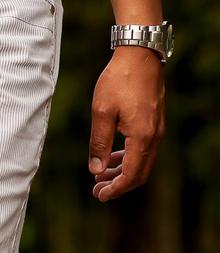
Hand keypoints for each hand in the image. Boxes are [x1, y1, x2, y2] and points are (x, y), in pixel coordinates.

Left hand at [88, 46, 164, 201]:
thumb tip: (96, 170)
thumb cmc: (118, 81)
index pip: (132, 174)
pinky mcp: (154, 121)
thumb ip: (99, 143)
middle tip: (98, 191)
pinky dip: (128, 157)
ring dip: (123, 171)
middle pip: (140, 172)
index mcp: (142, 137)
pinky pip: (143, 148)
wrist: (140, 56)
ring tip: (102, 176)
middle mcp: (154, 136)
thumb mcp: (101, 112)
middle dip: (119, 184)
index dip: (116, 188)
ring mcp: (157, 129)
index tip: (99, 196)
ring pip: (142, 161)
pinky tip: (113, 156)